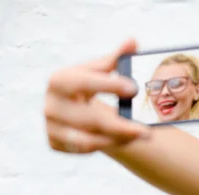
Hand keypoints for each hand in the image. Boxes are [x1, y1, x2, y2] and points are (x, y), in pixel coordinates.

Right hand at [44, 38, 150, 153]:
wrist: (69, 107)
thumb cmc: (87, 86)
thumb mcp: (99, 71)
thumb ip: (116, 58)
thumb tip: (132, 42)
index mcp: (60, 80)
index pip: (85, 82)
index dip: (109, 85)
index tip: (134, 88)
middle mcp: (52, 105)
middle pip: (90, 119)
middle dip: (121, 126)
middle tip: (147, 132)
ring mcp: (51, 126)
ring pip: (87, 140)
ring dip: (117, 140)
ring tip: (139, 136)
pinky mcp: (55, 143)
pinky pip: (84, 149)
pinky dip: (105, 145)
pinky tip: (123, 141)